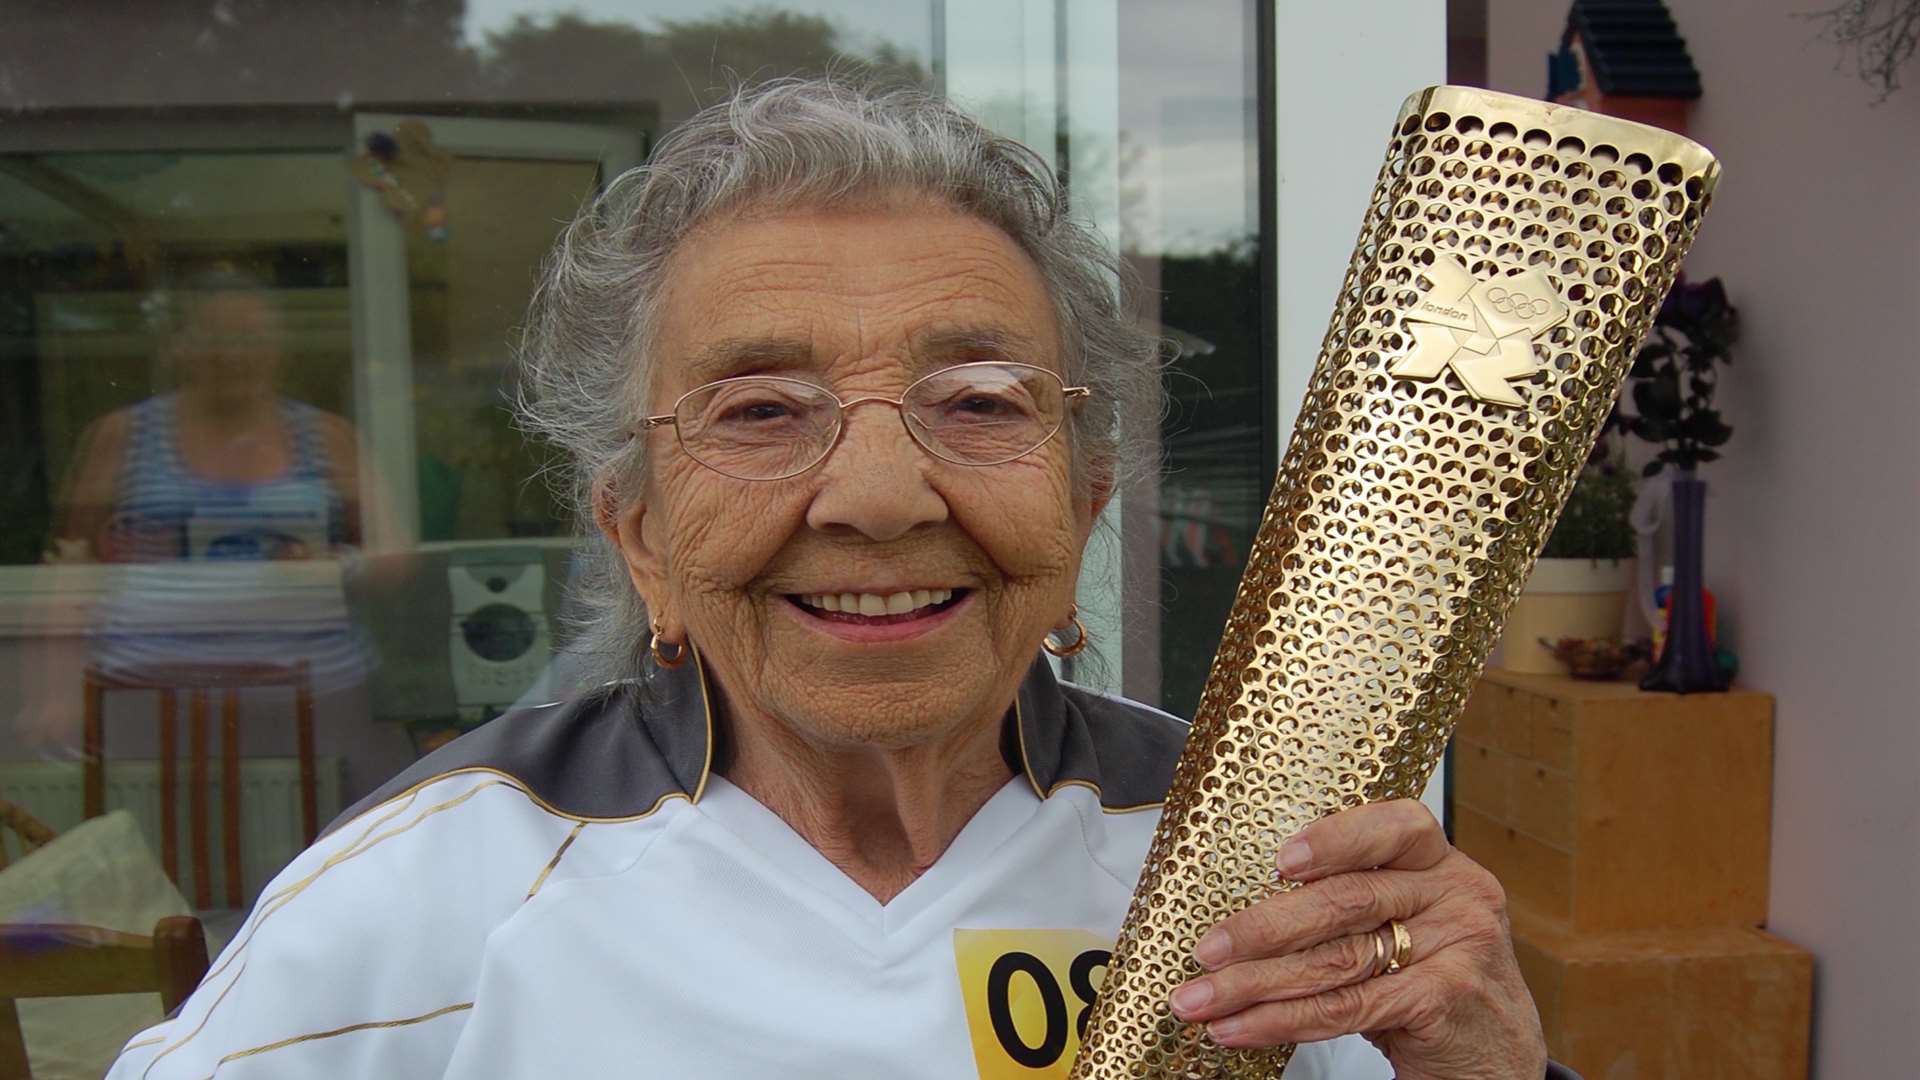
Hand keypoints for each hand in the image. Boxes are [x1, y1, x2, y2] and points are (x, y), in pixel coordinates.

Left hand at [1167, 799, 1546, 1079]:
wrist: (1498, 1059)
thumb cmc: (1435, 982)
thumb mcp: (1408, 925)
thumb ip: (1351, 904)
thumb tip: (1243, 914)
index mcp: (1441, 864)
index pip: (1397, 826)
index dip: (1336, 838)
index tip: (1280, 861)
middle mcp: (1457, 897)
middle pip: (1347, 901)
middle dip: (1263, 927)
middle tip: (1207, 949)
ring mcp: (1457, 950)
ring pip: (1337, 960)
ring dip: (1256, 983)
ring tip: (1201, 999)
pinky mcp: (1444, 1002)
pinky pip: (1347, 1007)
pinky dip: (1282, 1021)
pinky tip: (1240, 1028)